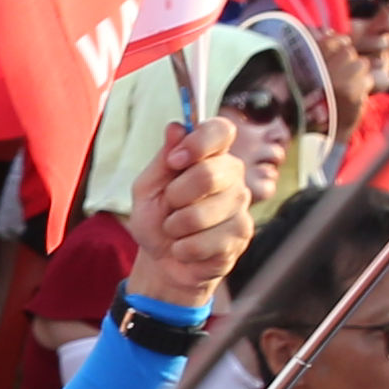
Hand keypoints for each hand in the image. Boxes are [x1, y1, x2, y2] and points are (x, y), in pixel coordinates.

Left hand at [122, 119, 251, 313]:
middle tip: (170, 205)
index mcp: (211, 155)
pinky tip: (186, 248)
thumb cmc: (157, 219)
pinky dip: (182, 249)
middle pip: (208, 175)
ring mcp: (241, 205)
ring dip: (175, 227)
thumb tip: (176, 128)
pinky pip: (202, 243)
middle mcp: (232, 175)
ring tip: (177, 230)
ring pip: (201, 214)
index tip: (175, 160)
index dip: (199, 142)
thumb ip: (162, 160)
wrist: (164, 260)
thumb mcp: (147, 188)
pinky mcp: (241, 235)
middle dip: (175, 196)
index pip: (220, 130)